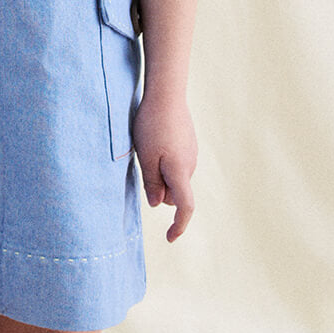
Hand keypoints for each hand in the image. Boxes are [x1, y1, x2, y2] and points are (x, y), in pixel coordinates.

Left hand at [132, 97, 196, 241]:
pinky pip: (176, 162)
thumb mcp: (146, 156)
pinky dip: (164, 161)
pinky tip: (153, 140)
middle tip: (142, 166)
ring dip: (161, 174)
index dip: (179, 226)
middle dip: (161, 192)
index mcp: (180, 172)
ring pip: (175, 176)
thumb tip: (158, 204)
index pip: (185, 207)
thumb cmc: (152, 125)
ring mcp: (191, 152)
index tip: (169, 239)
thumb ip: (152, 183)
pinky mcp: (188, 142)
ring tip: (146, 148)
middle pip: (176, 192)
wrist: (167, 93)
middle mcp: (190, 165)